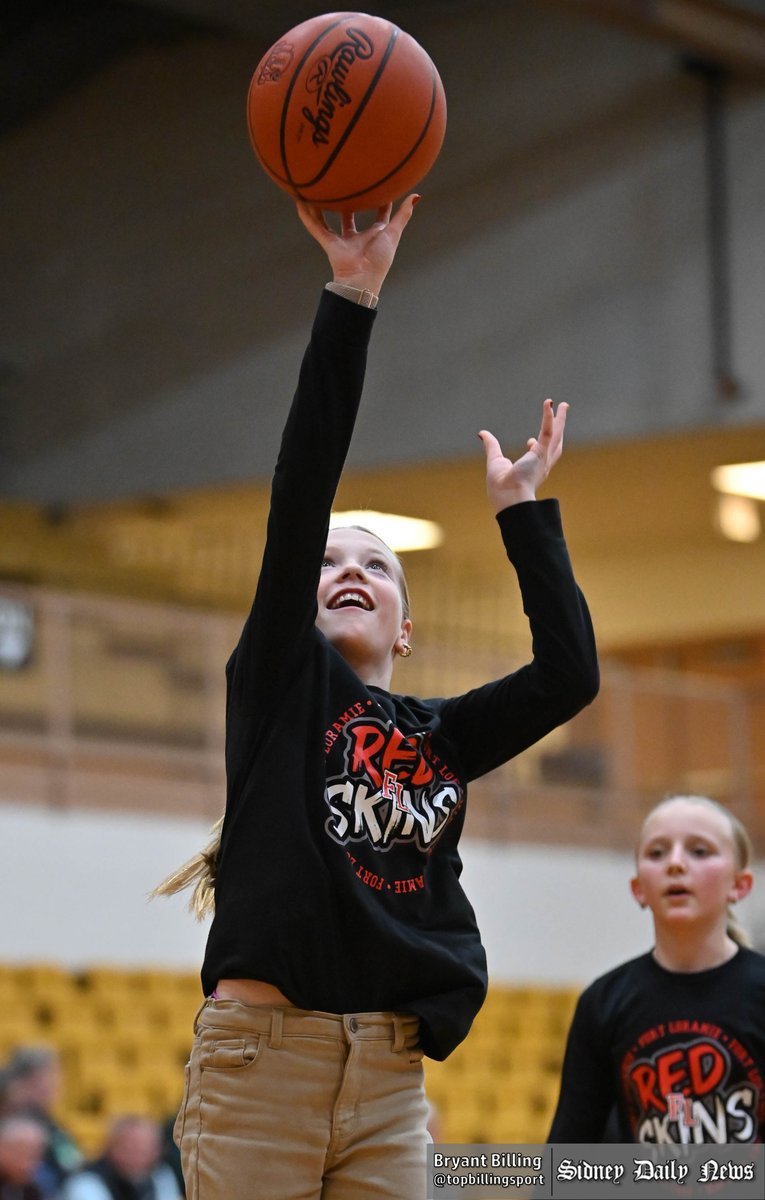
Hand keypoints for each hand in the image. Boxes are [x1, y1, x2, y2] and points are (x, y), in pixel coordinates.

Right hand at [296, 195, 419, 294]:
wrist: (362, 278)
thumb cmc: (380, 259)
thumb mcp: (393, 232)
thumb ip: (404, 214)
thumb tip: (416, 195)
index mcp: (375, 234)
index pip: (379, 213)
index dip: (380, 200)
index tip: (380, 184)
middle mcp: (358, 236)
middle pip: (350, 216)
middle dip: (348, 202)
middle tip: (346, 183)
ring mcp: (342, 240)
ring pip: (330, 220)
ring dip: (324, 206)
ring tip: (318, 189)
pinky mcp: (329, 243)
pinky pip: (316, 227)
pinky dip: (307, 215)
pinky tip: (300, 201)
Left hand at [478, 398, 567, 511]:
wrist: (508, 498)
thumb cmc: (501, 487)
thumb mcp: (495, 461)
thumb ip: (491, 445)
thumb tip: (482, 433)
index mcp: (531, 470)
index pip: (539, 453)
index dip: (535, 445)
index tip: (530, 441)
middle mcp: (541, 464)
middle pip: (555, 442)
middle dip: (560, 427)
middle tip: (562, 411)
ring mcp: (543, 459)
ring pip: (556, 434)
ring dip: (561, 419)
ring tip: (564, 404)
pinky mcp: (541, 453)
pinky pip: (547, 432)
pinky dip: (548, 418)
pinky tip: (548, 404)